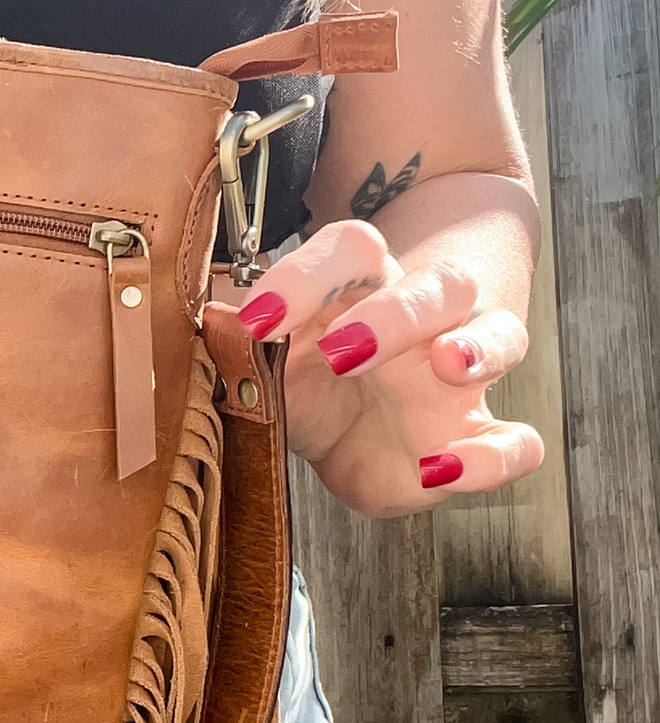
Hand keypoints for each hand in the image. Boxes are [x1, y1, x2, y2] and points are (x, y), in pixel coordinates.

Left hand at [228, 219, 543, 517]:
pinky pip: (514, 439)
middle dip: (394, 312)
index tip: (255, 321)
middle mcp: (426, 318)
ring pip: (497, 337)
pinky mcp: (476, 434)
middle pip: (435, 285)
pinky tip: (448, 471)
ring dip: (475, 348)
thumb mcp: (273, 362)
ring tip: (447, 364)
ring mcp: (462, 373)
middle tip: (342, 348)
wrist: (366, 417)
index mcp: (364, 287)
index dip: (303, 277)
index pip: (349, 252)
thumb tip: (208, 324)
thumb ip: (242, 348)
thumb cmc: (316, 376)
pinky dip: (495, 455)